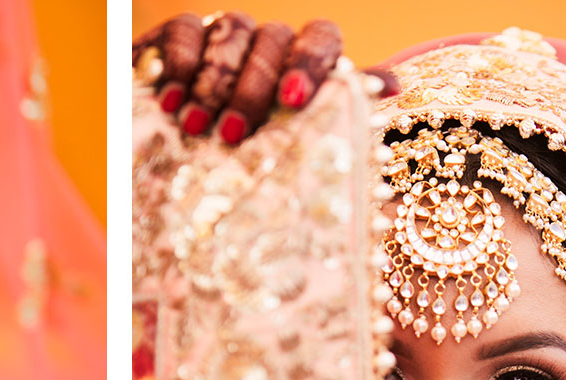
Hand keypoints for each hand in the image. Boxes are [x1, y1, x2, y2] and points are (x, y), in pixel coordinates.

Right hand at [132, 13, 394, 144]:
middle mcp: (267, 44)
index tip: (293, 100)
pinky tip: (170, 99)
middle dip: (251, 89)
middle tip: (232, 134)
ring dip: (213, 83)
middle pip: (272, 39)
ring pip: (231, 32)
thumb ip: (341, 110)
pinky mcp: (182, 35)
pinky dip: (180, 63)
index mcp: (301, 63)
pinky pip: (186, 29)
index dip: (310, 62)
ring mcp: (224, 35)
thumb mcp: (292, 146)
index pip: (320, 37)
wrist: (174, 164)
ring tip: (193, 126)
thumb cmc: (244, 162)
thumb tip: (396, 85)